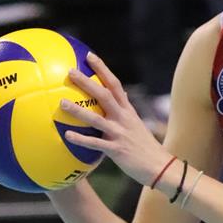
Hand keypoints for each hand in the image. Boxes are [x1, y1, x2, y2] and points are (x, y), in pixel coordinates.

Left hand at [60, 53, 170, 186]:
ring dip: (78, 110)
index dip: (102, 69)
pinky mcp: (117, 149)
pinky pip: (96, 143)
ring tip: (62, 103)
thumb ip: (127, 110)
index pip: (115, 84)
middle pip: (104, 95)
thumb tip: (123, 94)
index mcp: (128, 111)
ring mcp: (120, 133)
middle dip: (87, 82)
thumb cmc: (146, 147)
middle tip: (70, 72)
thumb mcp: (137, 124)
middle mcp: (124, 118)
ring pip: (96, 118)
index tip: (89, 56)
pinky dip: (81, 139)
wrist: (160, 166)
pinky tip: (67, 136)